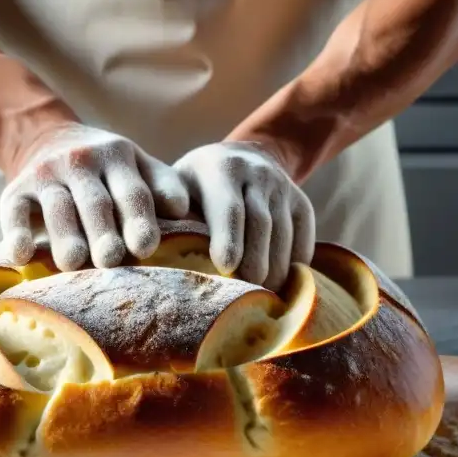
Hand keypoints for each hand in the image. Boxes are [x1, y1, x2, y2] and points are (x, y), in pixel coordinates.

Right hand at [0, 123, 189, 270]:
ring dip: (65, 235)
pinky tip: (20, 254)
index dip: (139, 219)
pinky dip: (16, 232)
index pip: (132, 191)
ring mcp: (46, 174)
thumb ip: (161, 186)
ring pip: (58, 206)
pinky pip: (13, 210)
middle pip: (95, 202)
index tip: (146, 247)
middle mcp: (82, 162)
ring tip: (72, 263)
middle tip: (110, 260)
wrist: (45, 137)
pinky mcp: (16, 188)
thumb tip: (181, 210)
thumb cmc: (105, 168)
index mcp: (118, 157)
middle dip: (103, 231)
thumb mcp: (136, 165)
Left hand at [173, 142, 314, 289]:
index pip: (229, 207)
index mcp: (221, 169)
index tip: (225, 267)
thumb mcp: (178, 188)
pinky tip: (283, 288)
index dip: (229, 238)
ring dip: (275, 269)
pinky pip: (304, 237)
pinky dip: (295, 265)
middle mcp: (256, 173)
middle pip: (261, 224)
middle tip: (245, 295)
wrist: (244, 158)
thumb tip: (153, 253)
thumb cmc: (194, 186)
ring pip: (284, 233)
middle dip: (254, 261)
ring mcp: (283, 187)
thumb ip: (170, 213)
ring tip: (263, 298)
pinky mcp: (302, 202)